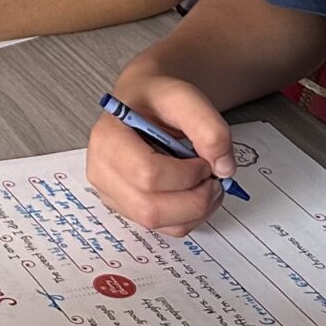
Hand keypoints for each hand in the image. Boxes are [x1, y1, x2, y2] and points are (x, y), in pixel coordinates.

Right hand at [85, 74, 229, 235]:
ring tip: (207, 185)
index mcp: (108, 139)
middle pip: (150, 208)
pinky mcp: (125, 207)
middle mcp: (101, 170)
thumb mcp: (184, 97)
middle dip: (194, 200)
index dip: (186, 175)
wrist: (145, 102)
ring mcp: (110, 193)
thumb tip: (223, 168)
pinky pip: (160, 228)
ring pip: (157, 223)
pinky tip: (193, 193)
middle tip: (214, 179)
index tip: (205, 161)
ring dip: (194, 211)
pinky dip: (187, 217)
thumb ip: (208, 127)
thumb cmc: (157, 100)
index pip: (146, 175)